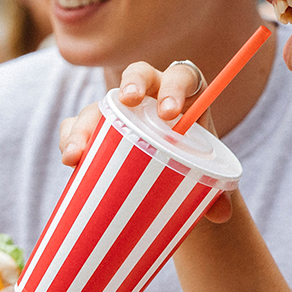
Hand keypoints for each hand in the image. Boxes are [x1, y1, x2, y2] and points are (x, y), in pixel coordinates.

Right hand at [58, 61, 231, 221]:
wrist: (167, 177)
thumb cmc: (189, 166)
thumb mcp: (204, 174)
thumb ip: (215, 191)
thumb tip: (221, 214)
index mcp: (183, 97)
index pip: (182, 77)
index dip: (176, 87)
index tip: (171, 114)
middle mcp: (149, 96)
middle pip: (137, 76)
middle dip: (131, 84)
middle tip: (128, 102)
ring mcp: (118, 112)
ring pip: (100, 105)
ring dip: (87, 124)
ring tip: (78, 153)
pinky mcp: (94, 130)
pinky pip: (76, 127)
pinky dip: (70, 140)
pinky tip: (71, 159)